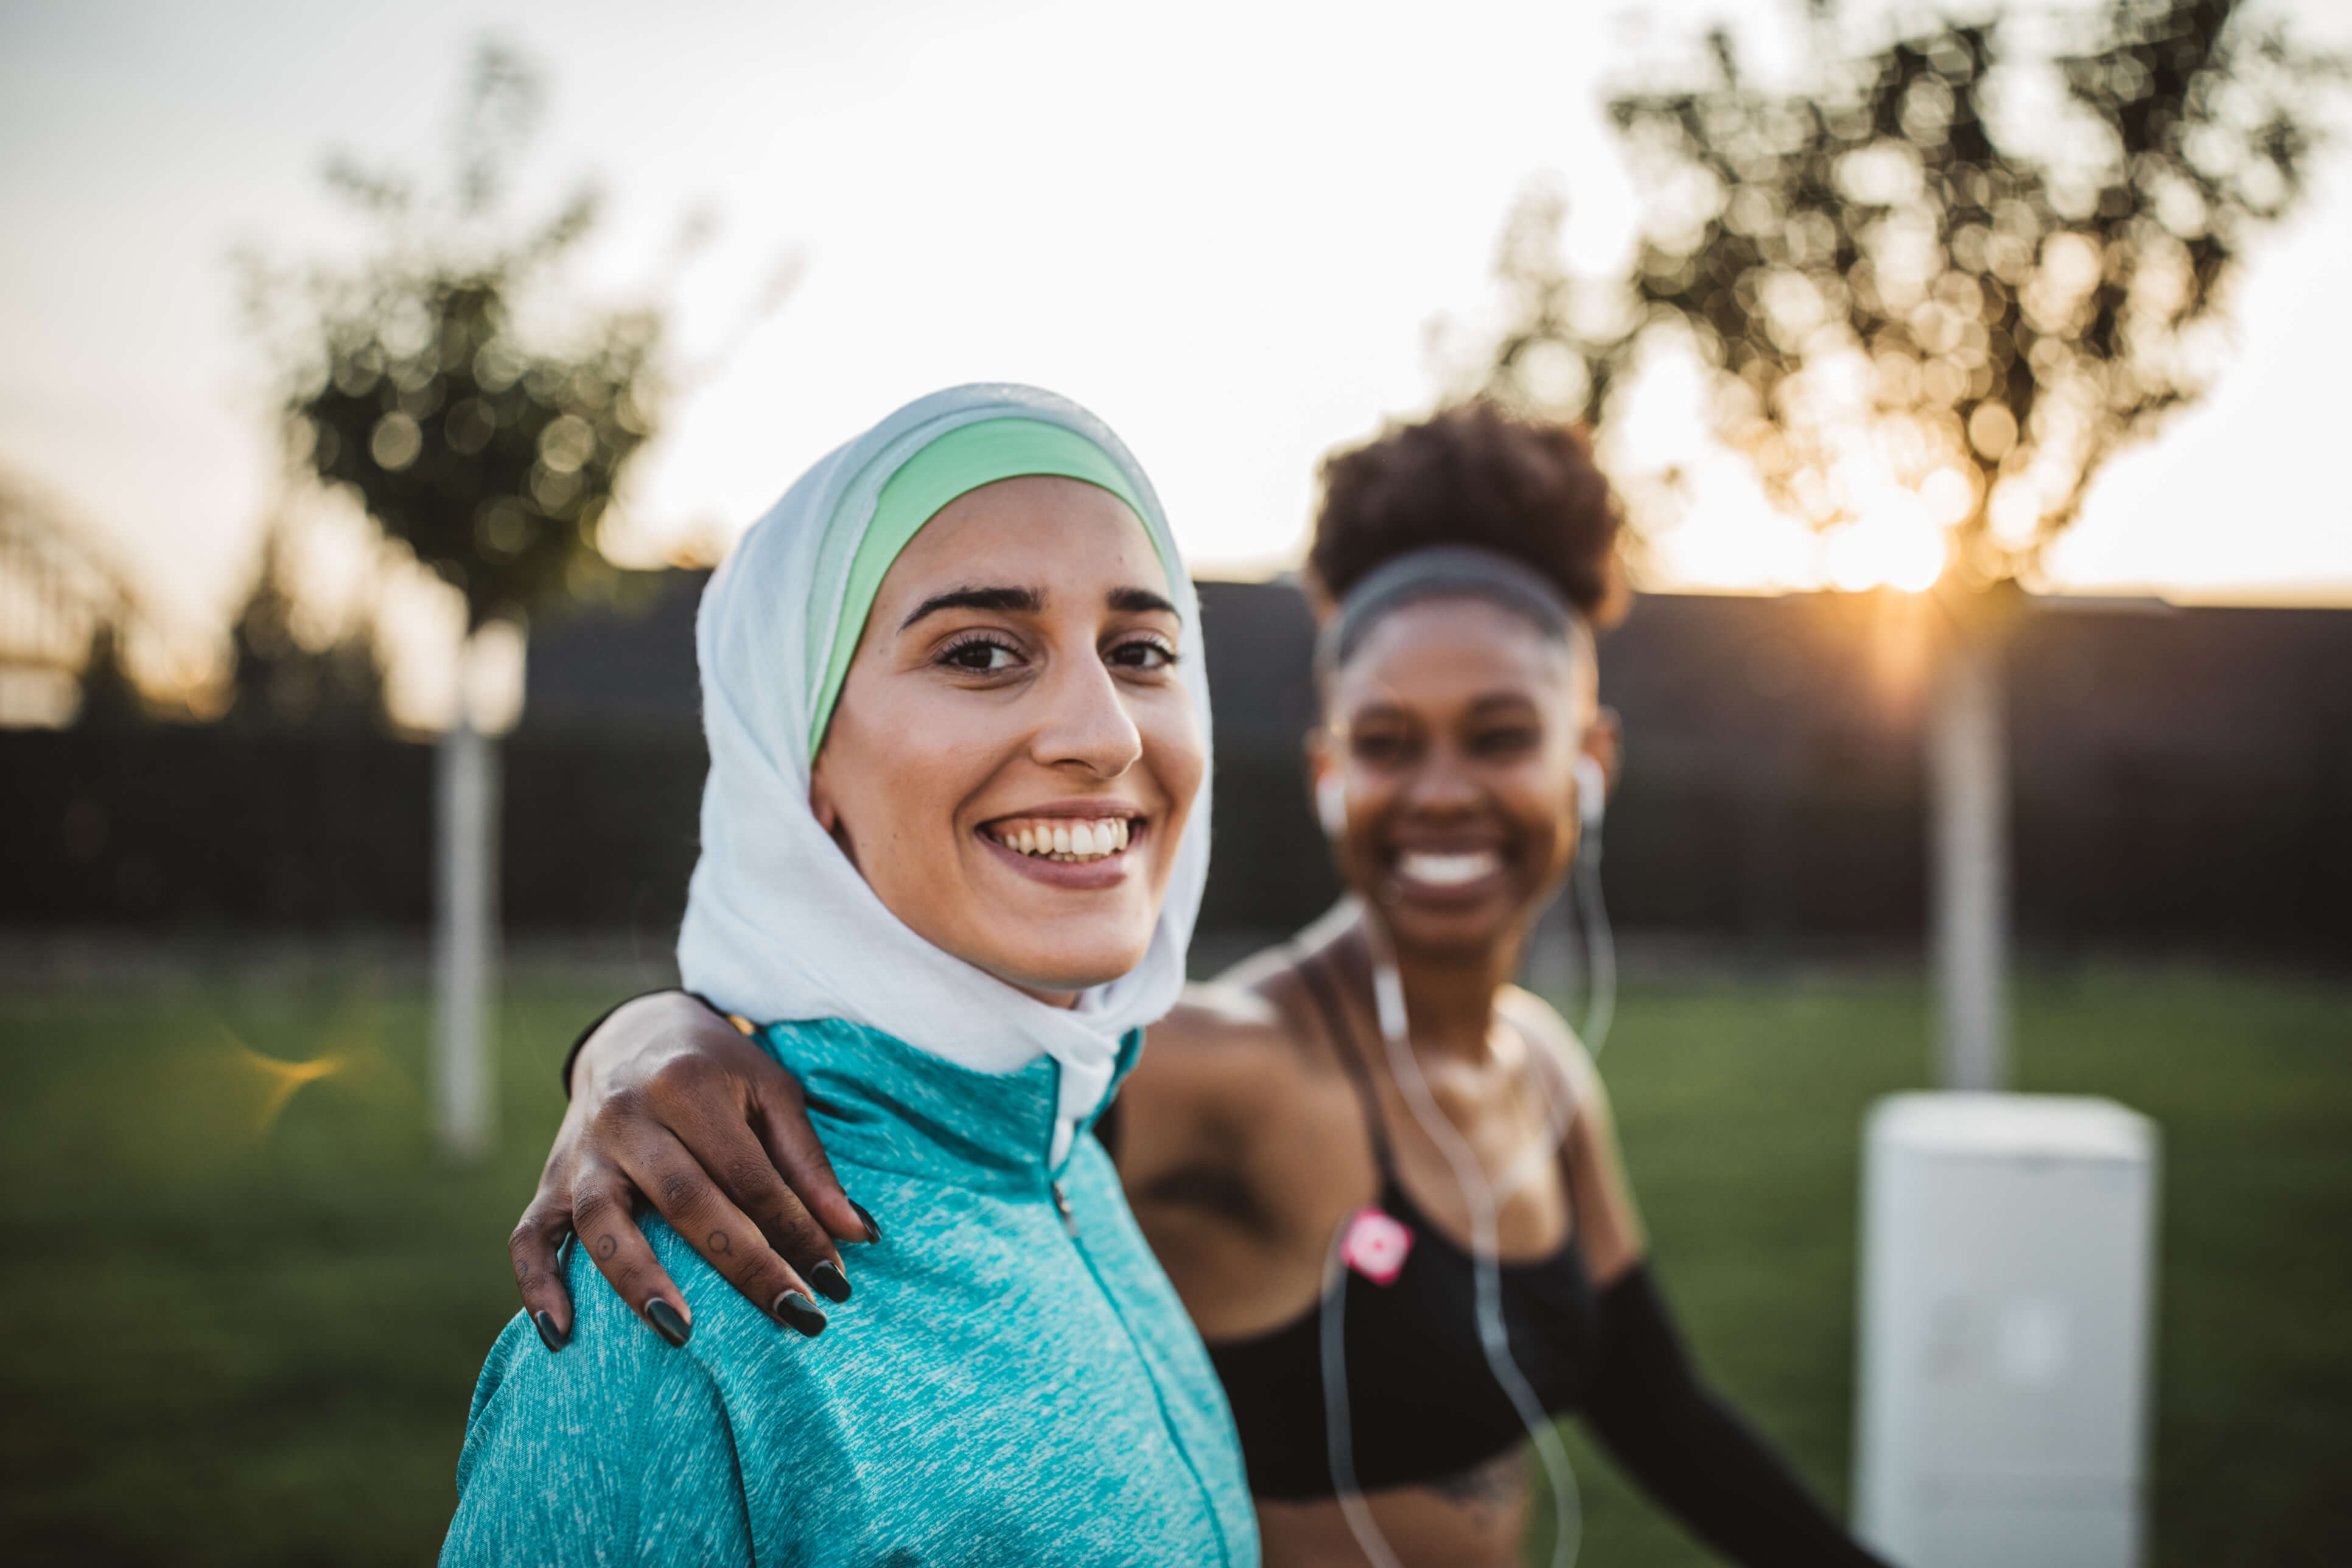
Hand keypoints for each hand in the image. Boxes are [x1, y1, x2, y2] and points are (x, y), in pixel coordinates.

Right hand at [509, 992, 878, 1348]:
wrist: (633, 1032)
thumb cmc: (718, 1070)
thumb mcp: (772, 1093)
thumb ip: (809, 1163)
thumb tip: (856, 1234)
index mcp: (686, 1084)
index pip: (748, 1174)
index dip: (796, 1231)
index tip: (834, 1284)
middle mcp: (626, 1116)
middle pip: (684, 1200)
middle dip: (743, 1264)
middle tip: (794, 1317)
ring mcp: (581, 1153)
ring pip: (602, 1222)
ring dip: (638, 1281)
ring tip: (683, 1334)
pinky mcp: (548, 1182)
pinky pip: (529, 1238)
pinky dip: (539, 1287)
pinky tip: (565, 1337)